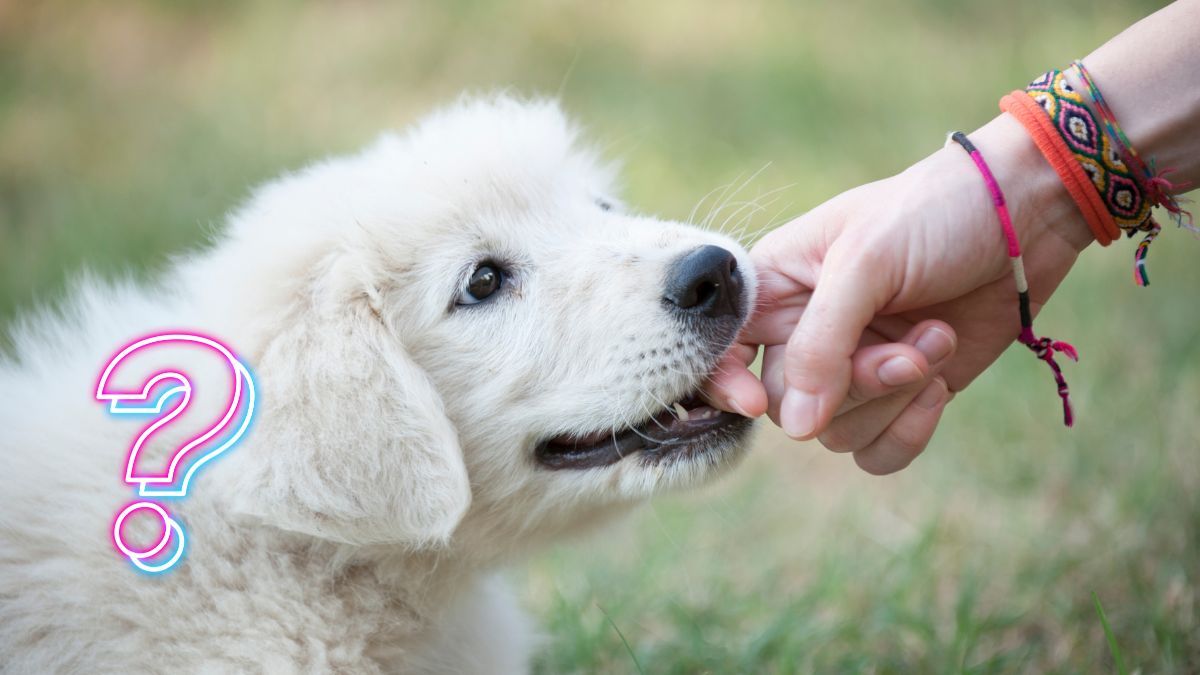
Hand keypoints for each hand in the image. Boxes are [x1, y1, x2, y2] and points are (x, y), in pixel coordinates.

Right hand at [709, 114, 1092, 472]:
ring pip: (837, 434)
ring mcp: (854, 368)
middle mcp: (805, 333)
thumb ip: (822, 342)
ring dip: (893, 398)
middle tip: (908, 349)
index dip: (728, 384)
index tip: (755, 401)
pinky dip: (910, 430)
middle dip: (855, 386)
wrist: (1025, 215)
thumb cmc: (933, 213)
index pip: (723, 352)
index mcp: (776, 287)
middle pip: (790, 407)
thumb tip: (797, 428)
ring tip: (935, 340)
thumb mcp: (867, 262)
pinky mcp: (902, 395)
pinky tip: (942, 383)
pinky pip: (879, 451)